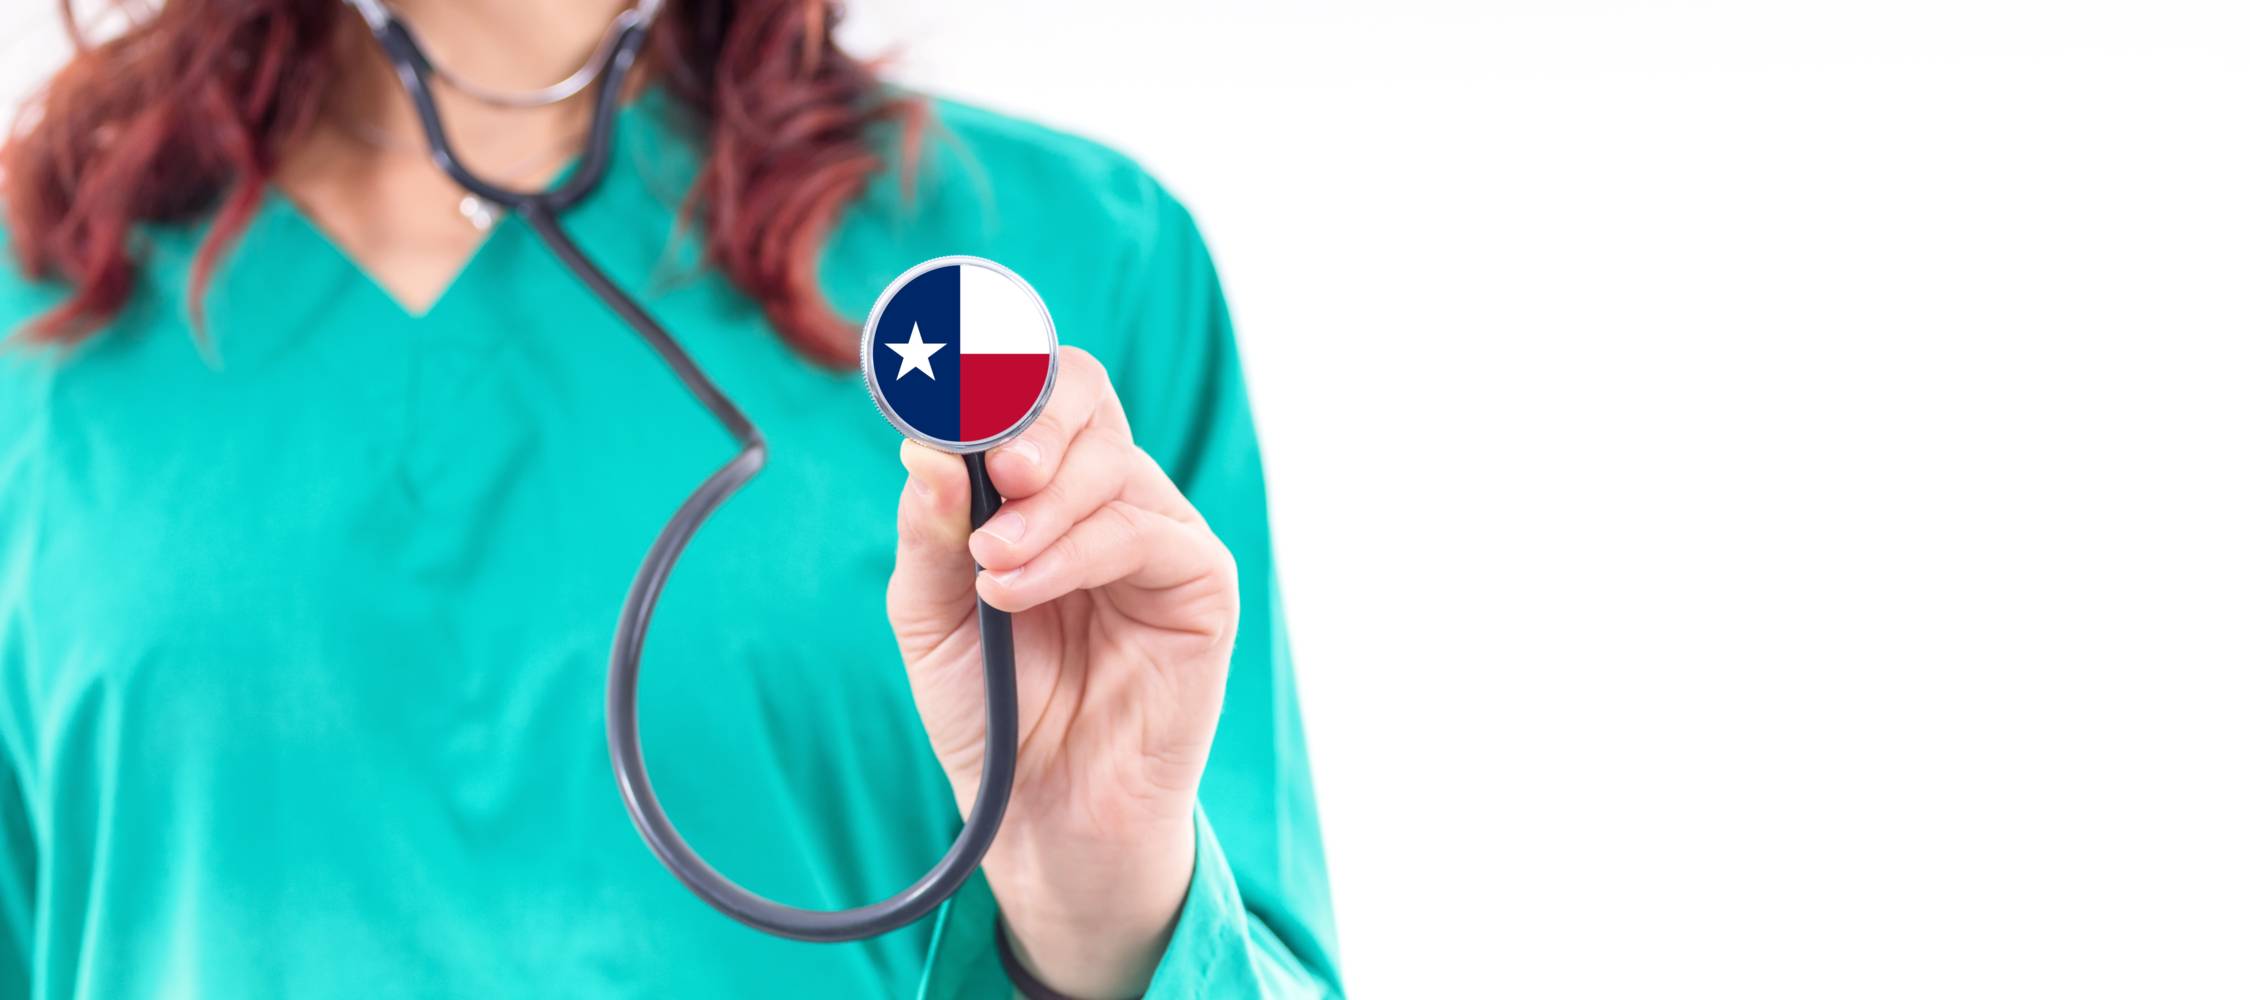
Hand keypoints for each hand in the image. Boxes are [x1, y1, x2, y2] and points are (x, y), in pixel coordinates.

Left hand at [889, 347, 1238, 997]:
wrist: (1040, 812)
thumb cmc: (989, 709)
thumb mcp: (929, 614)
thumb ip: (928, 531)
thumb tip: (924, 449)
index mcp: (1041, 488)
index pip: (1033, 389)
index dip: (993, 370)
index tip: (944, 386)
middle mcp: (1104, 495)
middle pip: (1084, 395)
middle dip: (1033, 416)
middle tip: (998, 470)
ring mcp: (1158, 534)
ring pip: (1111, 464)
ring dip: (1042, 509)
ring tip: (992, 568)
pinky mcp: (1200, 583)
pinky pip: (1143, 533)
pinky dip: (1076, 552)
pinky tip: (1020, 590)